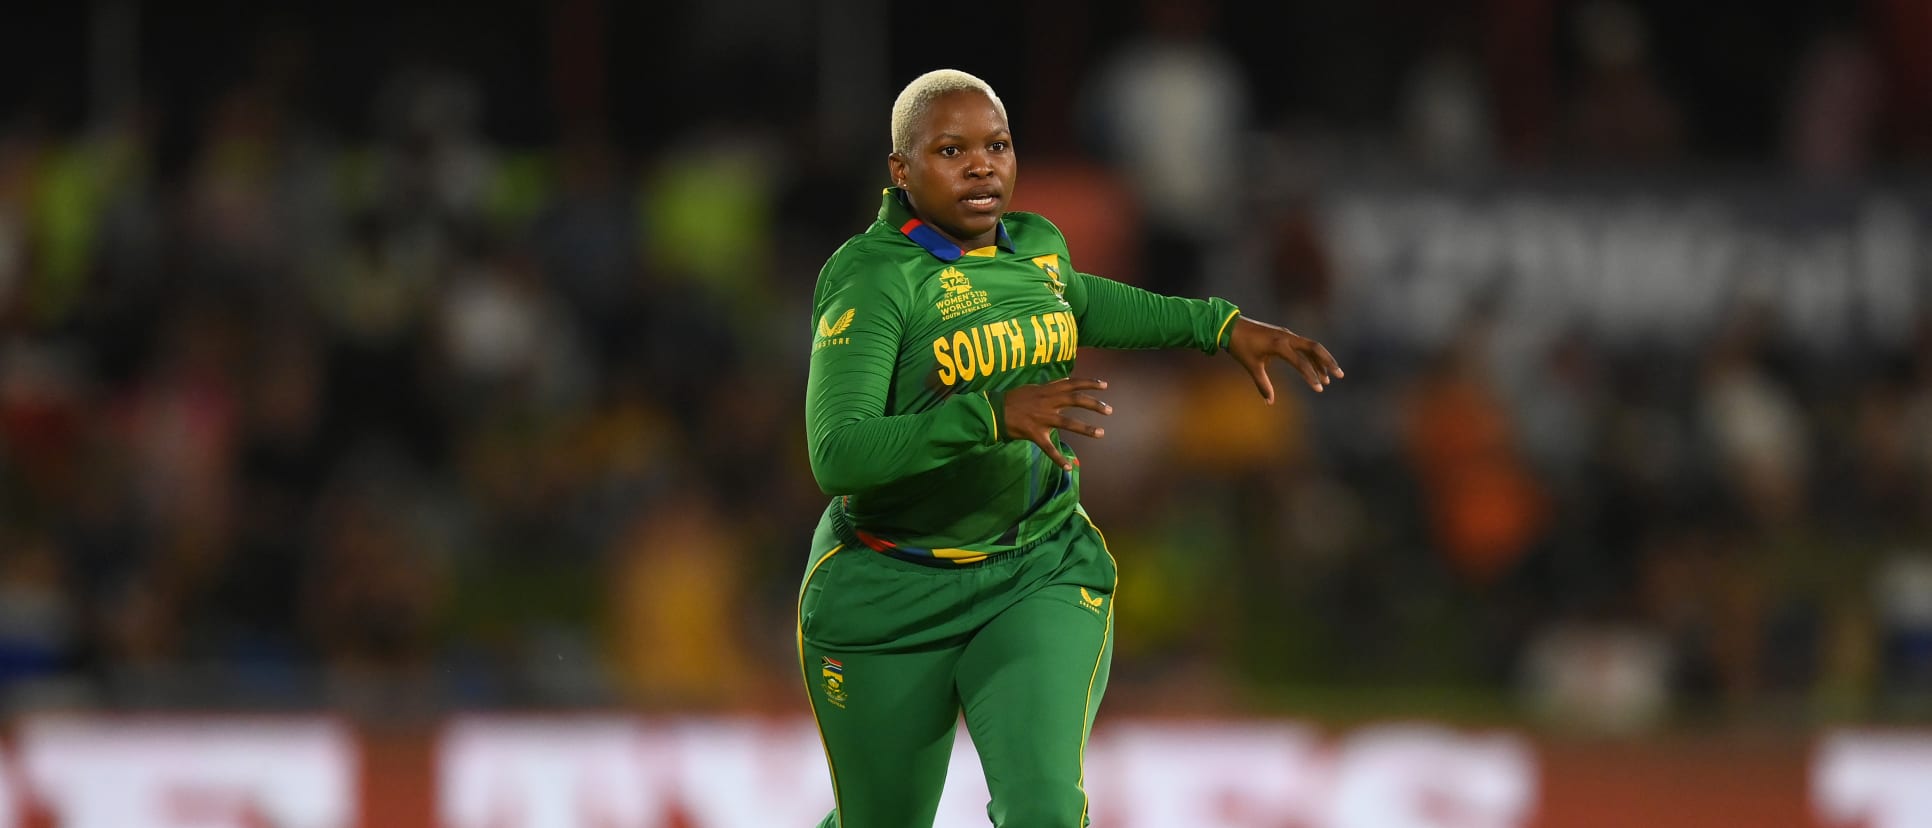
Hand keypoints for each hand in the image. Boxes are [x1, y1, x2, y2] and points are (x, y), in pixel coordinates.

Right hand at [1002, 377, 1112, 470]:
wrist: (993, 412)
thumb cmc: (1013, 399)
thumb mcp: (1033, 388)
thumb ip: (1050, 387)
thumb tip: (1065, 381)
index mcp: (1047, 390)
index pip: (1072, 383)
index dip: (1089, 383)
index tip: (1104, 385)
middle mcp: (1048, 402)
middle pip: (1076, 400)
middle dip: (1094, 405)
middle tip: (1109, 410)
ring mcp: (1042, 419)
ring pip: (1068, 423)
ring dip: (1086, 429)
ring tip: (1101, 433)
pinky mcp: (1035, 434)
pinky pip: (1049, 448)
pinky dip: (1058, 459)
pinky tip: (1068, 467)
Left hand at [1227, 316, 1343, 402]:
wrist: (1231, 326)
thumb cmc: (1240, 346)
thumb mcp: (1252, 366)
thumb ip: (1263, 384)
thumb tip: (1269, 402)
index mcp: (1279, 344)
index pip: (1300, 362)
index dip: (1311, 376)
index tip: (1319, 388)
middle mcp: (1287, 337)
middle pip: (1314, 348)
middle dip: (1328, 362)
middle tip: (1339, 375)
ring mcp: (1287, 335)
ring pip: (1310, 347)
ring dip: (1321, 361)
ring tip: (1330, 378)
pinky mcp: (1285, 336)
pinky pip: (1303, 346)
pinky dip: (1311, 357)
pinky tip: (1316, 369)